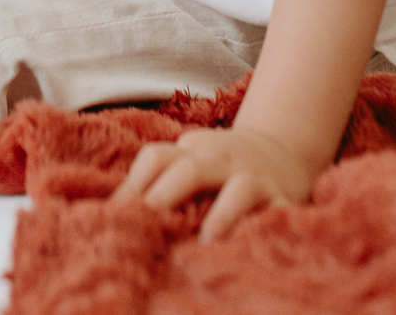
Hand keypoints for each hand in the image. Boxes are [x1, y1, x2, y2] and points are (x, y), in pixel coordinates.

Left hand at [113, 125, 315, 240]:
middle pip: (190, 169)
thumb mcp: (190, 162)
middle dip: (165, 196)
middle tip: (147, 226)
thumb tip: (110, 212)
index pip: (156, 158)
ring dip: (222, 213)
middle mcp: (221, 160)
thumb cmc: (220, 166)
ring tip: (206, 242)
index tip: (114, 219)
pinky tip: (254, 246)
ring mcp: (255, 178)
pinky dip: (268, 226)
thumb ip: (159, 182)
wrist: (281, 149)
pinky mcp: (284, 199)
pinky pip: (280, 212)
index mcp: (191, 151)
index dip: (132, 187)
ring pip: (239, 188)